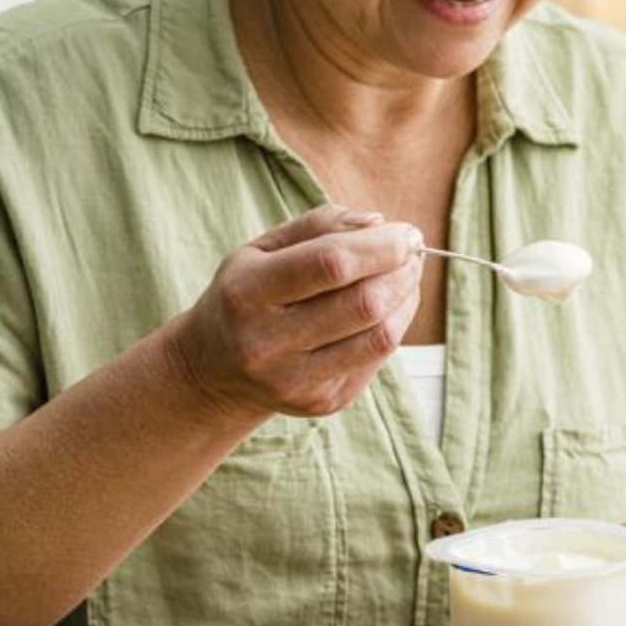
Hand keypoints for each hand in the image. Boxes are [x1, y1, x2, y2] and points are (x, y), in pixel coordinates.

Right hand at [170, 204, 422, 420]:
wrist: (213, 371)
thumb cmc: (247, 295)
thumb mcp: (261, 250)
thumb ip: (318, 226)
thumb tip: (378, 223)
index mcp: (247, 294)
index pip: (331, 263)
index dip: (381, 245)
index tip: (406, 231)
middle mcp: (267, 344)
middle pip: (364, 303)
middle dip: (402, 270)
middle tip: (412, 250)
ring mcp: (295, 380)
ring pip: (380, 336)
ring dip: (407, 297)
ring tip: (406, 274)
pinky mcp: (321, 403)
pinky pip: (377, 358)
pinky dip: (395, 324)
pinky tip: (388, 306)